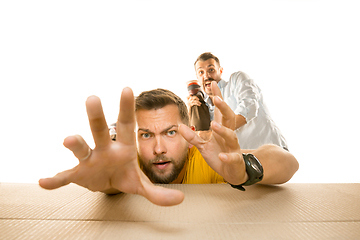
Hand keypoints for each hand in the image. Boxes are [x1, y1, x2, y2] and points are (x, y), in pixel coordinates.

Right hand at [39, 87, 183, 205]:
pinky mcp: (78, 174)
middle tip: (93, 98)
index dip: (126, 108)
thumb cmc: (125, 175)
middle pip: (101, 130)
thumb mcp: (141, 185)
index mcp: (124, 147)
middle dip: (97, 116)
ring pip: (82, 148)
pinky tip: (44, 183)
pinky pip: (65, 177)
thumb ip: (158, 193)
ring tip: (68, 139)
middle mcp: (105, 149)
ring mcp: (90, 160)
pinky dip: (56, 180)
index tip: (128, 88)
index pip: (127, 124)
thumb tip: (180, 200)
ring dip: (75, 143)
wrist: (107, 184)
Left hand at [179, 83, 246, 184]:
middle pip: (229, 118)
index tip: (213, 84)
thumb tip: (179, 126)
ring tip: (214, 125)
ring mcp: (233, 148)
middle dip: (224, 108)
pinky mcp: (235, 160)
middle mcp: (228, 135)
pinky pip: (232, 157)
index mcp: (221, 130)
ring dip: (223, 130)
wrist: (232, 172)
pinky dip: (227, 156)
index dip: (218, 97)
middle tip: (216, 99)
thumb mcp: (203, 145)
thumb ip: (192, 136)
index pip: (220, 111)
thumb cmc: (219, 154)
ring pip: (231, 136)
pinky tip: (221, 155)